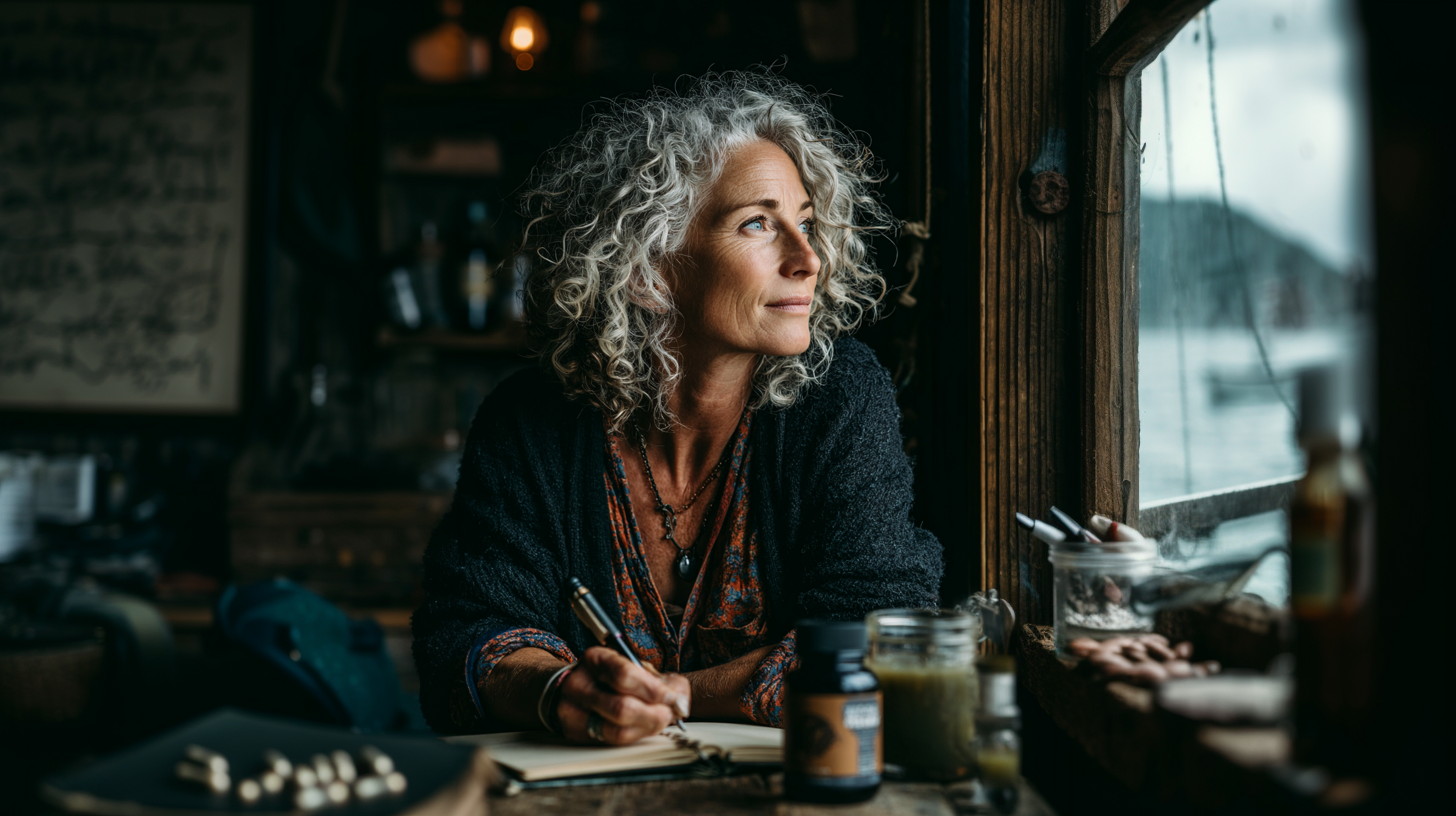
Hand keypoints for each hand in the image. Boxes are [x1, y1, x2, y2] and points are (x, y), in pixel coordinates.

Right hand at [556, 647, 690, 744]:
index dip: (654, 690)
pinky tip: (645, 727)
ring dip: (647, 728)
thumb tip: (680, 700)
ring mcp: (573, 711)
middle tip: (670, 713)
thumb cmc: (613, 676)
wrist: (578, 687)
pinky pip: (612, 741)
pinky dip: (636, 735)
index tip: (673, 698)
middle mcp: (579, 685)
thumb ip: (660, 680)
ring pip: (616, 730)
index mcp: (596, 659)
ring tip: (661, 720)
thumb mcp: (634, 666)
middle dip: (653, 714)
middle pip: (621, 708)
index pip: (625, 676)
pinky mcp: (576, 733)